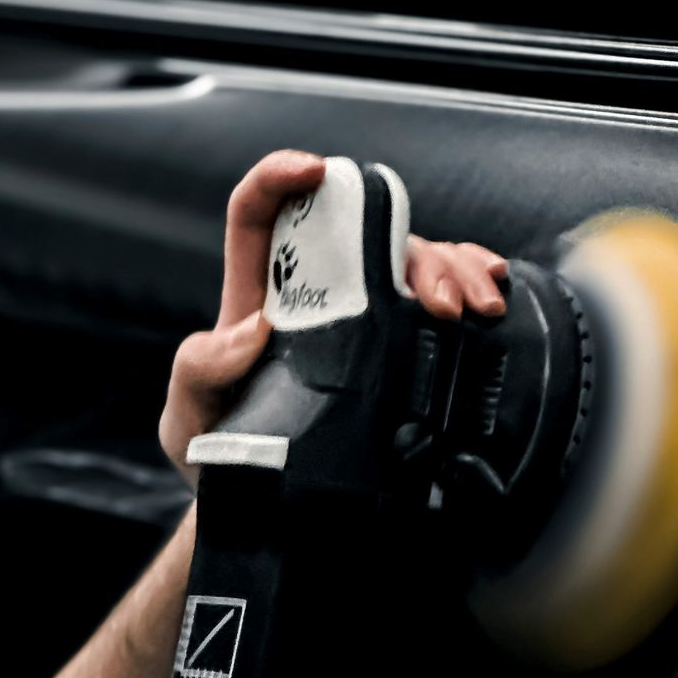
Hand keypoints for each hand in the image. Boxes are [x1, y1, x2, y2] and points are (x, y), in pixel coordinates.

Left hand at [159, 151, 511, 488]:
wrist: (257, 508)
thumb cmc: (217, 455)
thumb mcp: (188, 418)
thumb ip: (200, 371)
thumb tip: (251, 330)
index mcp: (256, 297)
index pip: (259, 213)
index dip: (279, 176)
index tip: (315, 169)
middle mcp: (310, 296)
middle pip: (363, 236)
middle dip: (412, 248)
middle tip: (443, 301)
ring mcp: (354, 318)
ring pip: (407, 263)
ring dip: (453, 272)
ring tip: (477, 308)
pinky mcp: (389, 350)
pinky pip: (431, 300)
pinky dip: (467, 286)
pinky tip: (490, 301)